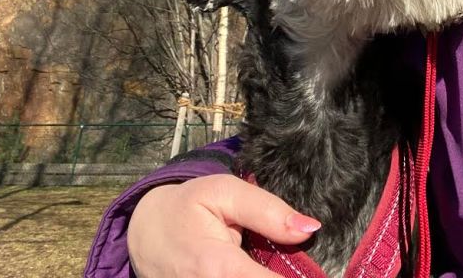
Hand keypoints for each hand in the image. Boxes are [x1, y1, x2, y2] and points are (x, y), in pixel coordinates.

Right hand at [127, 173, 320, 277]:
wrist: (144, 231)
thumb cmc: (187, 206)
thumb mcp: (224, 192)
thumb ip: (267, 210)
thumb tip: (310, 229)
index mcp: (217, 267)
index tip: (319, 272)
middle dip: (283, 277)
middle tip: (297, 262)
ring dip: (267, 277)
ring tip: (274, 263)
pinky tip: (256, 268)